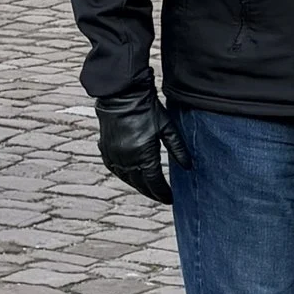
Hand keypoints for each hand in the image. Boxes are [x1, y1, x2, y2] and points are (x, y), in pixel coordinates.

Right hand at [94, 86, 174, 205]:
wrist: (122, 94)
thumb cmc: (147, 108)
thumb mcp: (167, 128)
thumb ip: (178, 149)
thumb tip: (188, 166)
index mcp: (143, 155)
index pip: (155, 182)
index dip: (163, 192)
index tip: (171, 198)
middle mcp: (127, 159)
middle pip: (140, 184)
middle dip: (152, 193)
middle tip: (161, 197)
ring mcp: (114, 155)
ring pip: (127, 179)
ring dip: (138, 186)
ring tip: (149, 189)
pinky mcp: (105, 150)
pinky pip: (115, 170)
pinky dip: (124, 176)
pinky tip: (131, 177)